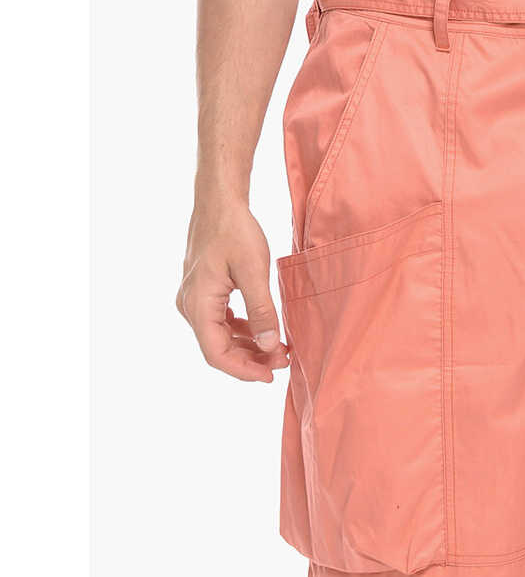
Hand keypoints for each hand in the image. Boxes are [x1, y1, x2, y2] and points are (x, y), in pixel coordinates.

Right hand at [176, 197, 288, 382]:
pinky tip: (264, 331)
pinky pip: (221, 323)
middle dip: (251, 359)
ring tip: (279, 348)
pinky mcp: (203, 293)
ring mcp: (194, 300)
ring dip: (248, 347)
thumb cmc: (234, 229)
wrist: (219, 201)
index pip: (216, 353)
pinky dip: (243, 332)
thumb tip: (269, 346)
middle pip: (218, 349)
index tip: (270, 375)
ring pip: (220, 338)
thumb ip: (262, 311)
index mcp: (198, 303)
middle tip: (284, 359)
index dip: (243, 370)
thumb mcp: (254, 271)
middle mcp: (190, 305)